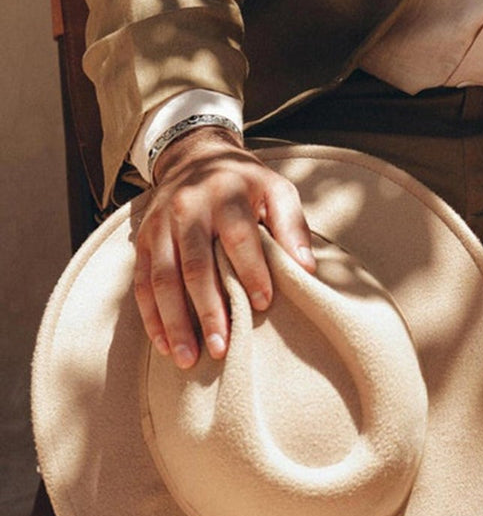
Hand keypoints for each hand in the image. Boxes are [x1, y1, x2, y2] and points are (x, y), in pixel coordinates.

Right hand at [134, 126, 315, 369]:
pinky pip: (142, 283)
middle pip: (195, 265)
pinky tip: (164, 345)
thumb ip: (292, 224)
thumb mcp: (276, 189)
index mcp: (226, 195)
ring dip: (174, 322)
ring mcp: (161, 226)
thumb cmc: (245, 183)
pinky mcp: (144, 240)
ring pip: (163, 279)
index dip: (251, 271)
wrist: (196, 157)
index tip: (262, 304)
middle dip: (208, 309)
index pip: (238, 238)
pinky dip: (151, 317)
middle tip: (222, 348)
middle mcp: (188, 209)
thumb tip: (307, 267)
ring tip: (189, 358)